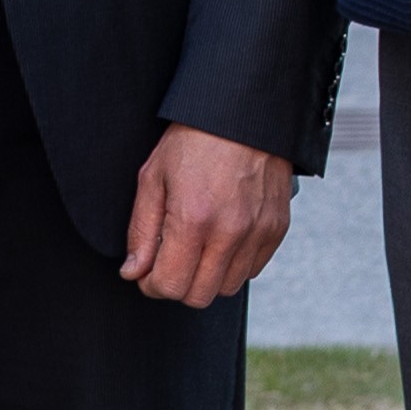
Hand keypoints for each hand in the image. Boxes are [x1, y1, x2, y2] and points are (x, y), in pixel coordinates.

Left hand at [120, 125, 298, 307]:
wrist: (242, 114)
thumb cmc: (193, 140)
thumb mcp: (153, 178)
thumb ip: (142, 230)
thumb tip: (133, 272)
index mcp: (193, 220)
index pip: (171, 285)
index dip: (152, 285)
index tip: (146, 273)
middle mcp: (230, 232)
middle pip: (200, 295)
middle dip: (177, 284)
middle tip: (168, 262)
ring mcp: (258, 232)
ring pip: (227, 287)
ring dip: (206, 276)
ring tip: (194, 248)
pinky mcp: (276, 228)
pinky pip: (252, 269)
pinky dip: (233, 264)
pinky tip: (219, 240)